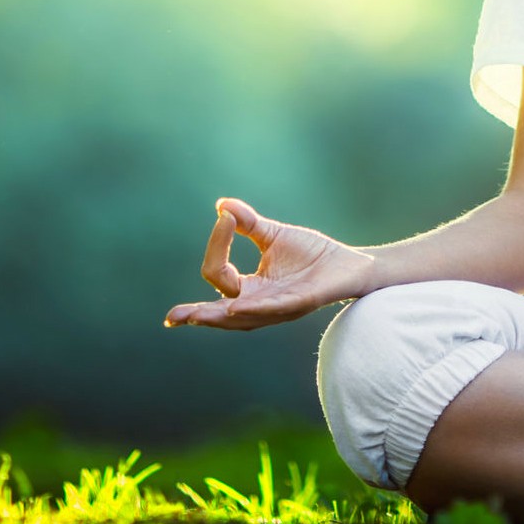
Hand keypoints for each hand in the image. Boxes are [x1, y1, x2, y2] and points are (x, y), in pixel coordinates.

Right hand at [164, 198, 373, 329]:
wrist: (350, 263)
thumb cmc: (312, 255)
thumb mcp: (273, 236)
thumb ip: (247, 224)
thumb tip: (221, 205)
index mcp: (250, 289)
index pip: (218, 275)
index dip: (217, 246)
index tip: (225, 218)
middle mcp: (259, 304)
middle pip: (220, 312)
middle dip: (196, 314)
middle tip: (173, 317)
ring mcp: (279, 307)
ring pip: (242, 317)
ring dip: (217, 316)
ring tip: (195, 317)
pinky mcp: (301, 303)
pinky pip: (273, 308)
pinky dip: (255, 308)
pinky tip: (237, 308)